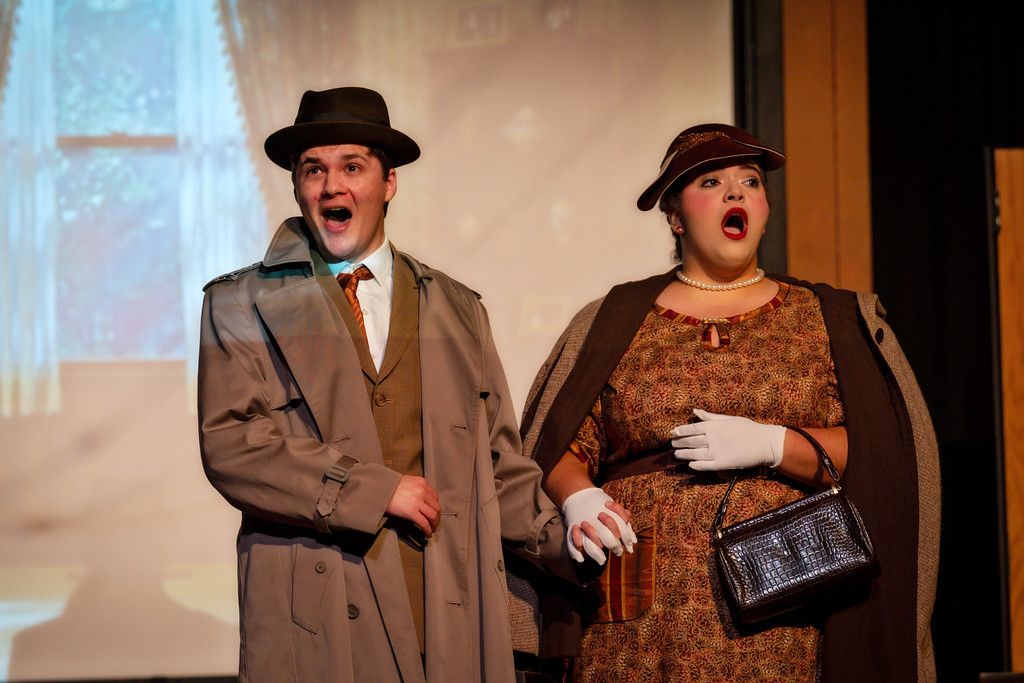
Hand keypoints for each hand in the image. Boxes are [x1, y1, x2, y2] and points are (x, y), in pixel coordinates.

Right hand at [386, 475, 440, 537]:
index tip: (434, 512)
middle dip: (437, 517)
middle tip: (434, 523)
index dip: (435, 507)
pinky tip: (427, 534)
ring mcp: (418, 502)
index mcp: (422, 483)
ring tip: (431, 529)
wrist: (378, 489)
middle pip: (437, 507)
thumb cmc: (389, 486)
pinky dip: (427, 530)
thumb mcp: (407, 481)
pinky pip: (424, 523)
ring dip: (434, 524)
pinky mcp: (411, 512)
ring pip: (433, 516)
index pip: (435, 497)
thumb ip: (417, 488)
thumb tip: (422, 500)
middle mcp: (422, 491)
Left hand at [560, 487, 636, 563]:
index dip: (618, 517)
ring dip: (591, 533)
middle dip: (609, 526)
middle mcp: (607, 541)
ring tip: (584, 522)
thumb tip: (627, 514)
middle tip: (600, 514)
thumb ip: (618, 511)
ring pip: (597, 546)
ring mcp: (595, 545)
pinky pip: (580, 548)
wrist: (578, 506)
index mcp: (616, 532)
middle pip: (613, 542)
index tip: (607, 503)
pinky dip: (577, 538)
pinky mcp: (582, 548)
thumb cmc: (596, 509)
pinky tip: (575, 526)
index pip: (623, 529)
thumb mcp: (606, 507)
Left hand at [670, 409, 785, 470]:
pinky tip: (690, 464)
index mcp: (715, 426)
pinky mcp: (723, 464)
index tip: (672, 432)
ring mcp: (717, 452)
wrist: (765, 443)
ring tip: (676, 454)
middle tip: (672, 443)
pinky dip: (696, 465)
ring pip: (694, 454)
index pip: (692, 428)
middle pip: (690, 441)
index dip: (680, 431)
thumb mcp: (729, 419)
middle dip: (679, 442)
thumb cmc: (748, 429)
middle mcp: (714, 438)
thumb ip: (710, 417)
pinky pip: (705, 465)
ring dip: (683, 454)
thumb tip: (694, 411)